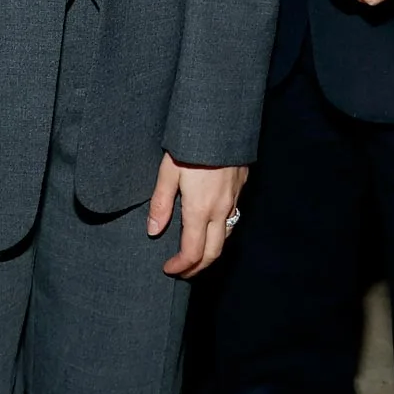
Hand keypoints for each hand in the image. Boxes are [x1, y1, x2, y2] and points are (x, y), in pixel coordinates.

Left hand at [147, 154, 246, 276]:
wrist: (223, 122)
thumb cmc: (192, 145)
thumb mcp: (168, 171)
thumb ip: (161, 203)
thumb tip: (153, 231)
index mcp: (200, 209)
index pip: (193, 252)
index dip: (181, 266)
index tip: (168, 269)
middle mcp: (220, 210)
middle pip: (214, 253)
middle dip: (198, 268)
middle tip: (182, 271)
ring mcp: (234, 200)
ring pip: (226, 237)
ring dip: (211, 251)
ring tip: (196, 253)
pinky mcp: (240, 187)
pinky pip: (233, 219)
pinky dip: (221, 232)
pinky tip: (211, 225)